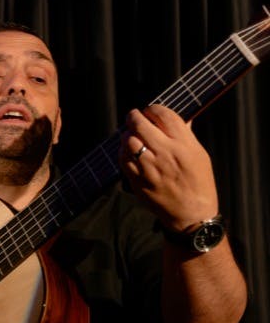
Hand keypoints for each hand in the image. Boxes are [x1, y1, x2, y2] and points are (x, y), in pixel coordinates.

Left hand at [120, 104, 218, 231]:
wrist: (191, 213)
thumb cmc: (198, 182)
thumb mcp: (199, 155)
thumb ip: (186, 135)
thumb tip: (178, 118)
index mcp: (183, 144)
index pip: (164, 115)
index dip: (153, 109)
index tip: (149, 110)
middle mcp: (165, 154)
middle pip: (140, 125)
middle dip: (134, 117)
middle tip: (133, 116)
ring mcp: (149, 168)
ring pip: (128, 141)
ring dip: (127, 135)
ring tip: (131, 135)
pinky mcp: (138, 181)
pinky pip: (123, 160)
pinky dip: (122, 152)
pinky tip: (127, 151)